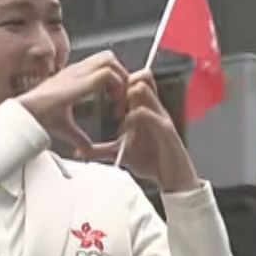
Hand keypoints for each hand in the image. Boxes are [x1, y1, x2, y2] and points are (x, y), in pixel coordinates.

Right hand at [18, 52, 127, 153]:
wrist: (27, 114)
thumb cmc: (39, 118)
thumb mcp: (66, 127)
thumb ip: (79, 137)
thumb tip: (86, 150)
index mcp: (72, 78)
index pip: (99, 65)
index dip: (113, 79)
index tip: (114, 102)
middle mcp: (76, 71)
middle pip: (107, 57)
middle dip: (119, 74)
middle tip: (119, 98)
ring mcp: (78, 72)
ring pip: (109, 59)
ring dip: (119, 78)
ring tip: (117, 99)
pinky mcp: (81, 80)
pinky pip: (108, 73)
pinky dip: (117, 86)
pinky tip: (112, 103)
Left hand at [86, 69, 197, 191]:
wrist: (173, 178)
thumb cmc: (152, 161)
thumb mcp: (122, 153)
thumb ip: (103, 150)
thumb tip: (81, 152)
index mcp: (145, 110)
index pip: (135, 81)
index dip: (119, 84)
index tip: (107, 99)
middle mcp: (153, 108)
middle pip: (140, 77)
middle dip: (123, 85)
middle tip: (112, 103)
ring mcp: (160, 116)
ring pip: (142, 88)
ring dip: (127, 97)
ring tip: (118, 114)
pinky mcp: (164, 128)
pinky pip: (146, 112)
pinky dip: (133, 116)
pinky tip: (126, 128)